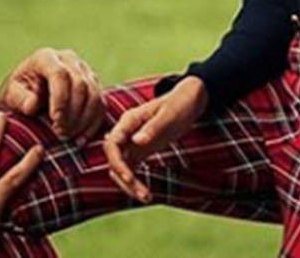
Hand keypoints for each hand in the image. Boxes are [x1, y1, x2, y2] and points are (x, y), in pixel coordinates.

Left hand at [0, 48, 105, 143]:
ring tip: (67, 136)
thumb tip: (32, 105)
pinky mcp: (94, 84)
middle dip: (72, 113)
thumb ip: (20, 98)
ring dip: (83, 120)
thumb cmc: (18, 95)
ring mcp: (84, 70)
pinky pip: (101, 104)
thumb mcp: (11, 95)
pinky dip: (92, 124)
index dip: (60, 98)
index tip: (55, 120)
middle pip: (80, 84)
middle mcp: (68, 58)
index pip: (59, 74)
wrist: (29, 95)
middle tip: (60, 133)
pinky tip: (81, 139)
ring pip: (94, 95)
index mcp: (45, 57)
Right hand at [102, 76, 206, 202]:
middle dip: (124, 179)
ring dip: (130, 185)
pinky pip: (131, 169)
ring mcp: (132, 142)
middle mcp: (126, 132)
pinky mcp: (139, 150)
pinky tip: (147, 193)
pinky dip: (135, 182)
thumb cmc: (179, 103)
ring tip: (147, 198)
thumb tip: (136, 141)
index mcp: (129, 121)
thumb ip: (153, 127)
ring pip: (121, 168)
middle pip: (114, 159)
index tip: (129, 178)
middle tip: (143, 194)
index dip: (116, 163)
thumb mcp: (169, 115)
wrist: (188, 100)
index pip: (111, 144)